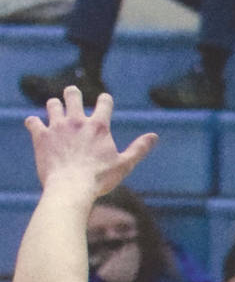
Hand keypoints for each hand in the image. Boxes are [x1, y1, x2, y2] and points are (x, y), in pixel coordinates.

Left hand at [24, 88, 155, 196]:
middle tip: (73, 100)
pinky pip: (32, 121)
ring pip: (52, 104)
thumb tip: (155, 136)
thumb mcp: (124, 165)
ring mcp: (57, 126)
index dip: (105, 100)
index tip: (104, 103)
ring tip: (57, 114)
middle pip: (72, 94)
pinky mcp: (41, 136)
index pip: (104, 101)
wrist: (71, 188)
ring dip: (54, 107)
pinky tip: (37, 128)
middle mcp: (77, 121)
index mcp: (98, 126)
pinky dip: (34, 123)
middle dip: (73, 95)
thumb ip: (139, 149)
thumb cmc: (100, 179)